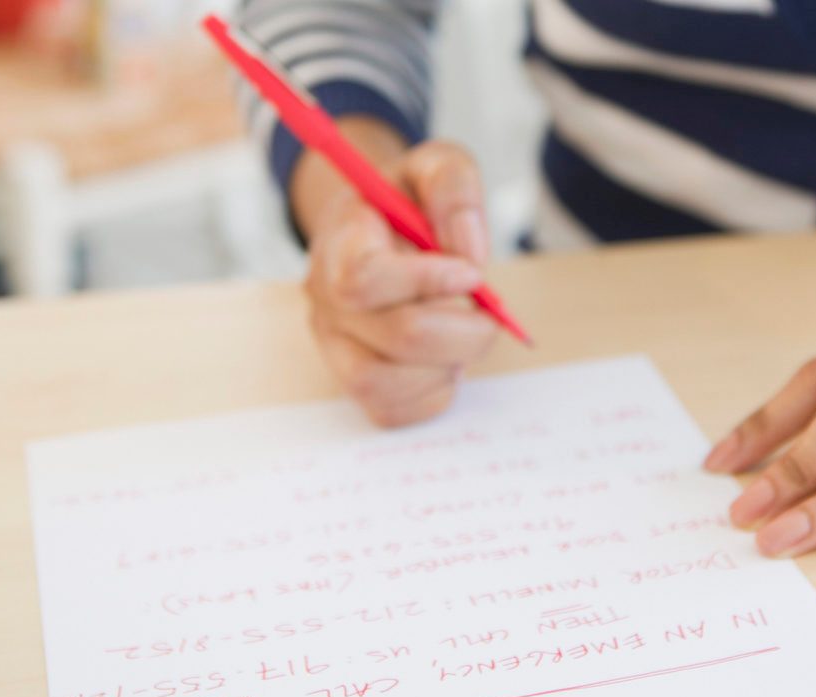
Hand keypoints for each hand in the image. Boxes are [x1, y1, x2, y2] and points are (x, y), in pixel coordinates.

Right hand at [299, 136, 495, 426]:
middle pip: (396, 336)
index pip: (365, 278)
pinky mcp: (354, 382)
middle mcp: (326, 301)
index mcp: (340, 242)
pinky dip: (433, 392)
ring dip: (446, 364)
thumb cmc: (407, 202)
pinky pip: (392, 411)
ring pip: (386, 384)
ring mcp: (335, 347)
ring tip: (460, 334)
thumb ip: (455, 190)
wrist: (376, 230)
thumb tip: (469, 256)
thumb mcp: (437, 166)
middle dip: (463, 330)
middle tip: (488, 314)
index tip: (471, 273)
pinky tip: (444, 359)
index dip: (426, 282)